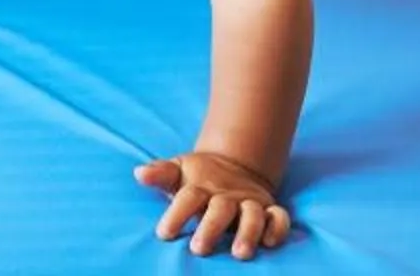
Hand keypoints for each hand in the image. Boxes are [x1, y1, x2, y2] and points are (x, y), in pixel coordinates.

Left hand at [138, 151, 292, 259]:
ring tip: (239, 254)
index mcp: (201, 186)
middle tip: (198, 249)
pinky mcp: (269, 209)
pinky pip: (279, 217)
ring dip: (247, 232)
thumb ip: (161, 174)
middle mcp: (227, 195)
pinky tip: (269, 243)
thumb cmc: (198, 179)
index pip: (188, 198)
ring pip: (252, 214)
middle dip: (210, 228)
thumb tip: (139, 173)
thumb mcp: (178, 172)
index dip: (176, 215)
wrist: (234, 166)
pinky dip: (278, 228)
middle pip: (220, 209)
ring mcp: (249, 201)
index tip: (164, 234)